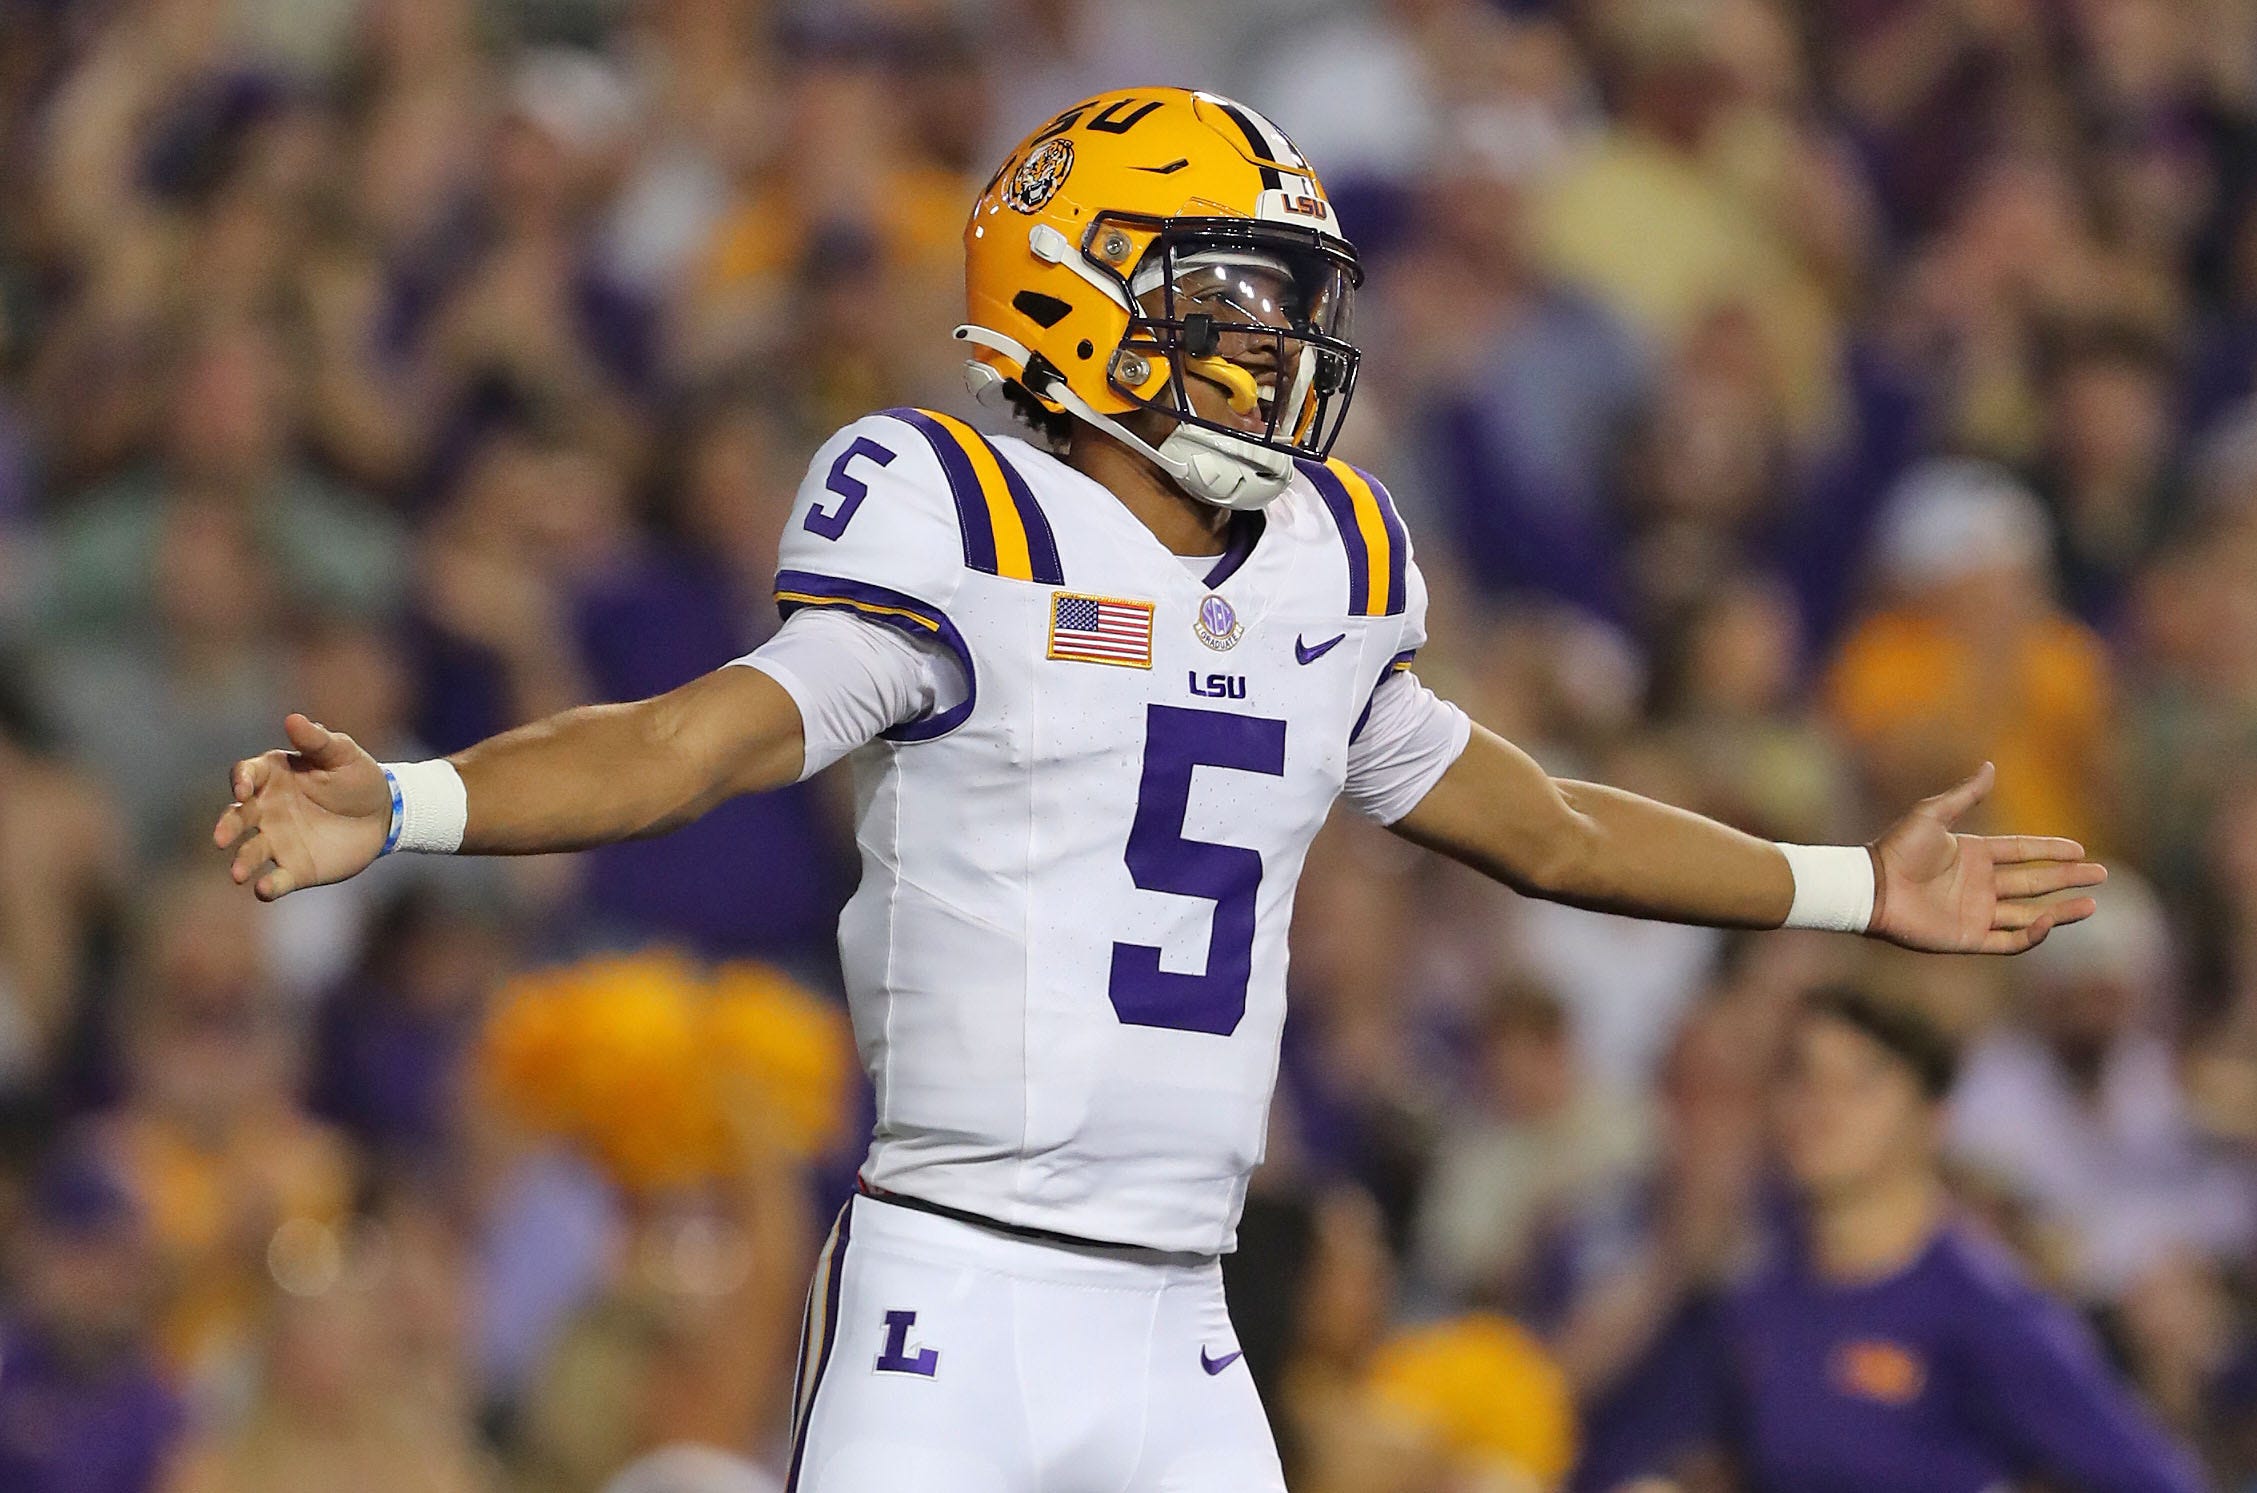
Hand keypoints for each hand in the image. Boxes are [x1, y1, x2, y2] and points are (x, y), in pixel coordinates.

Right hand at [213, 714, 390, 900]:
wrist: (384, 814)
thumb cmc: (358, 777)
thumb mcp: (342, 753)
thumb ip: (316, 740)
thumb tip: (292, 718)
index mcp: (272, 776)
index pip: (245, 775)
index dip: (240, 781)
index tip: (243, 790)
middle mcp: (266, 810)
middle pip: (238, 817)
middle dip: (227, 826)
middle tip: (220, 838)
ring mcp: (277, 841)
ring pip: (250, 852)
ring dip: (242, 862)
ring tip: (239, 874)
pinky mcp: (294, 869)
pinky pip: (276, 879)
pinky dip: (268, 886)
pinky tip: (264, 890)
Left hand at [1869, 762, 2104, 952]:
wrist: (1871, 887)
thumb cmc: (1897, 848)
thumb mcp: (1932, 814)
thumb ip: (1964, 794)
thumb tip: (1990, 765)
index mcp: (1975, 855)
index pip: (2023, 852)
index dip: (2051, 851)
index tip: (2081, 850)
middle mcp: (1980, 884)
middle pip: (2034, 882)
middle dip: (2067, 879)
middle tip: (2101, 875)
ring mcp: (1976, 912)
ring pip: (2029, 913)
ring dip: (2061, 911)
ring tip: (2091, 904)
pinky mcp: (1969, 938)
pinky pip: (2009, 940)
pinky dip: (2033, 934)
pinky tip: (2051, 921)